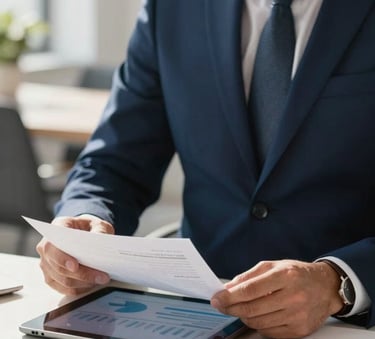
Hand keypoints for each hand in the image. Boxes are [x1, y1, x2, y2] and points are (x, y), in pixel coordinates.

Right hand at [36, 215, 113, 295]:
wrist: (85, 233)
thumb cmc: (90, 227)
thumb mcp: (99, 224)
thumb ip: (100, 231)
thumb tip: (100, 243)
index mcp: (57, 228)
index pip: (52, 246)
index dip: (62, 258)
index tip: (75, 266)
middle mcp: (47, 246)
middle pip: (58, 267)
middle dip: (82, 274)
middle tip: (101, 276)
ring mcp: (47, 263)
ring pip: (62, 280)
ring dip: (83, 283)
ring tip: (101, 279)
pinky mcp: (51, 276)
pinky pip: (63, 288)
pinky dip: (80, 288)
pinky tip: (92, 283)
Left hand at [211, 260, 343, 337]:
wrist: (326, 287)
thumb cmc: (297, 273)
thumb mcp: (273, 265)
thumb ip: (249, 276)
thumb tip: (229, 288)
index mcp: (285, 276)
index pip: (251, 289)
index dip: (230, 296)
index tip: (217, 298)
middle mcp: (293, 296)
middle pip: (252, 309)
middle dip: (231, 308)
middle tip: (221, 305)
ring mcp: (297, 316)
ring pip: (259, 323)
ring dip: (243, 316)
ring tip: (240, 308)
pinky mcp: (299, 330)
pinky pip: (270, 333)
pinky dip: (258, 325)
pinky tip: (257, 315)